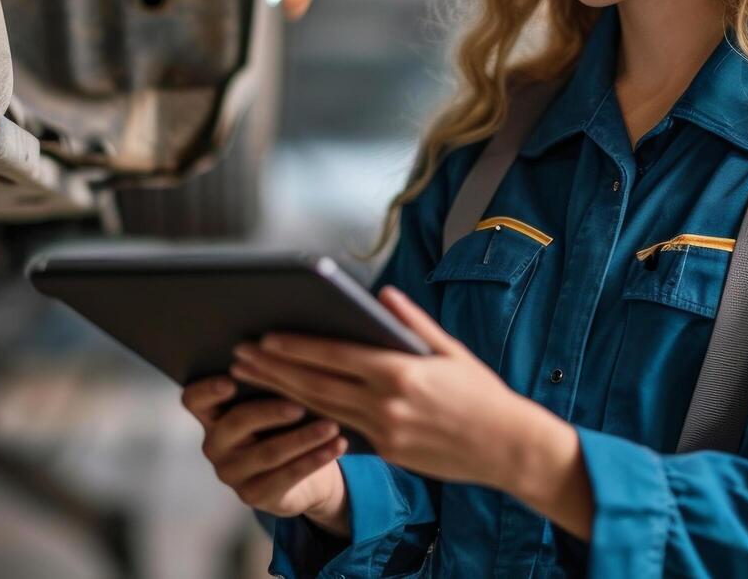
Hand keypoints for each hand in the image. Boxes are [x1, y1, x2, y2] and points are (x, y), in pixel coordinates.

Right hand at [180, 376, 349, 524]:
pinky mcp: (253, 495)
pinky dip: (316, 459)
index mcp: (211, 415)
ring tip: (332, 426)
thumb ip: (270, 383)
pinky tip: (337, 446)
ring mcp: (231, 473)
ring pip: (268, 452)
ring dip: (304, 438)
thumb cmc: (285, 424)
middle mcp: (214, 444)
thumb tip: (291, 351)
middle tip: (301, 406)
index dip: (208, 390)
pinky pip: (287, 476)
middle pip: (236, 422)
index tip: (231, 381)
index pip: (194, 399)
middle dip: (271, 412)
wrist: (303, 473)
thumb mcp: (273, 403)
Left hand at [230, 286, 556, 490]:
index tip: (264, 335)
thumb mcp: (451, 350)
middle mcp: (386, 404)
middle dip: (273, 368)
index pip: (335, 355)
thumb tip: (382, 295)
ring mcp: (384, 432)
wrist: (507, 448)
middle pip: (316, 384)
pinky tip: (287, 403)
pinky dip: (311, 414)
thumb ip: (412, 323)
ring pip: (320, 408)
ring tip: (250, 376)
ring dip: (281, 392)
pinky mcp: (387, 452)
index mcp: (400, 372)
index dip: (295, 346)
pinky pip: (341, 429)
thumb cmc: (483, 393)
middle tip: (239, 354)